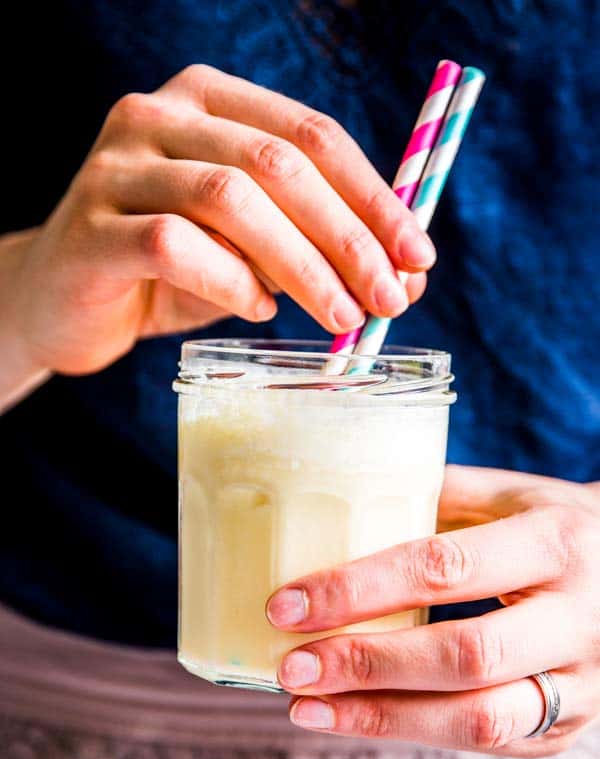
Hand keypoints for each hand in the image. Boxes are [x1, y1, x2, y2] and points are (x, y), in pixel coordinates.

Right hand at [2, 65, 433, 378]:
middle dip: (348, 236)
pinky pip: (174, 245)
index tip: (418, 256)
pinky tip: (256, 310)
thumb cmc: (168, 271)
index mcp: (209, 100)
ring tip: (340, 316)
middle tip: (390, 298)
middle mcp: (160, 115)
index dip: (374, 195)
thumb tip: (406, 276)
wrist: (63, 300)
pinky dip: (230, 283)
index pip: (310, 134)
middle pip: (277, 163)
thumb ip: (313, 245)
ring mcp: (118, 166)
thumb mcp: (250, 248)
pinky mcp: (92, 226)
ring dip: (302, 265)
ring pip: (230, 199)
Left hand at [267, 465, 599, 757]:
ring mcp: (585, 683)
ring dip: (380, 717)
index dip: (358, 590)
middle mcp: (579, 617)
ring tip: (305, 707)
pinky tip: (356, 716)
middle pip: (463, 655)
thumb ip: (435, 494)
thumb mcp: (513, 494)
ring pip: (478, 718)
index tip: (285, 605)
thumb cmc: (560, 526)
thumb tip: (333, 499)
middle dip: (364, 665)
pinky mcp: (570, 727)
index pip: (444, 567)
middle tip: (290, 667)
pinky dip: (412, 733)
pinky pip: (486, 743)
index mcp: (557, 540)